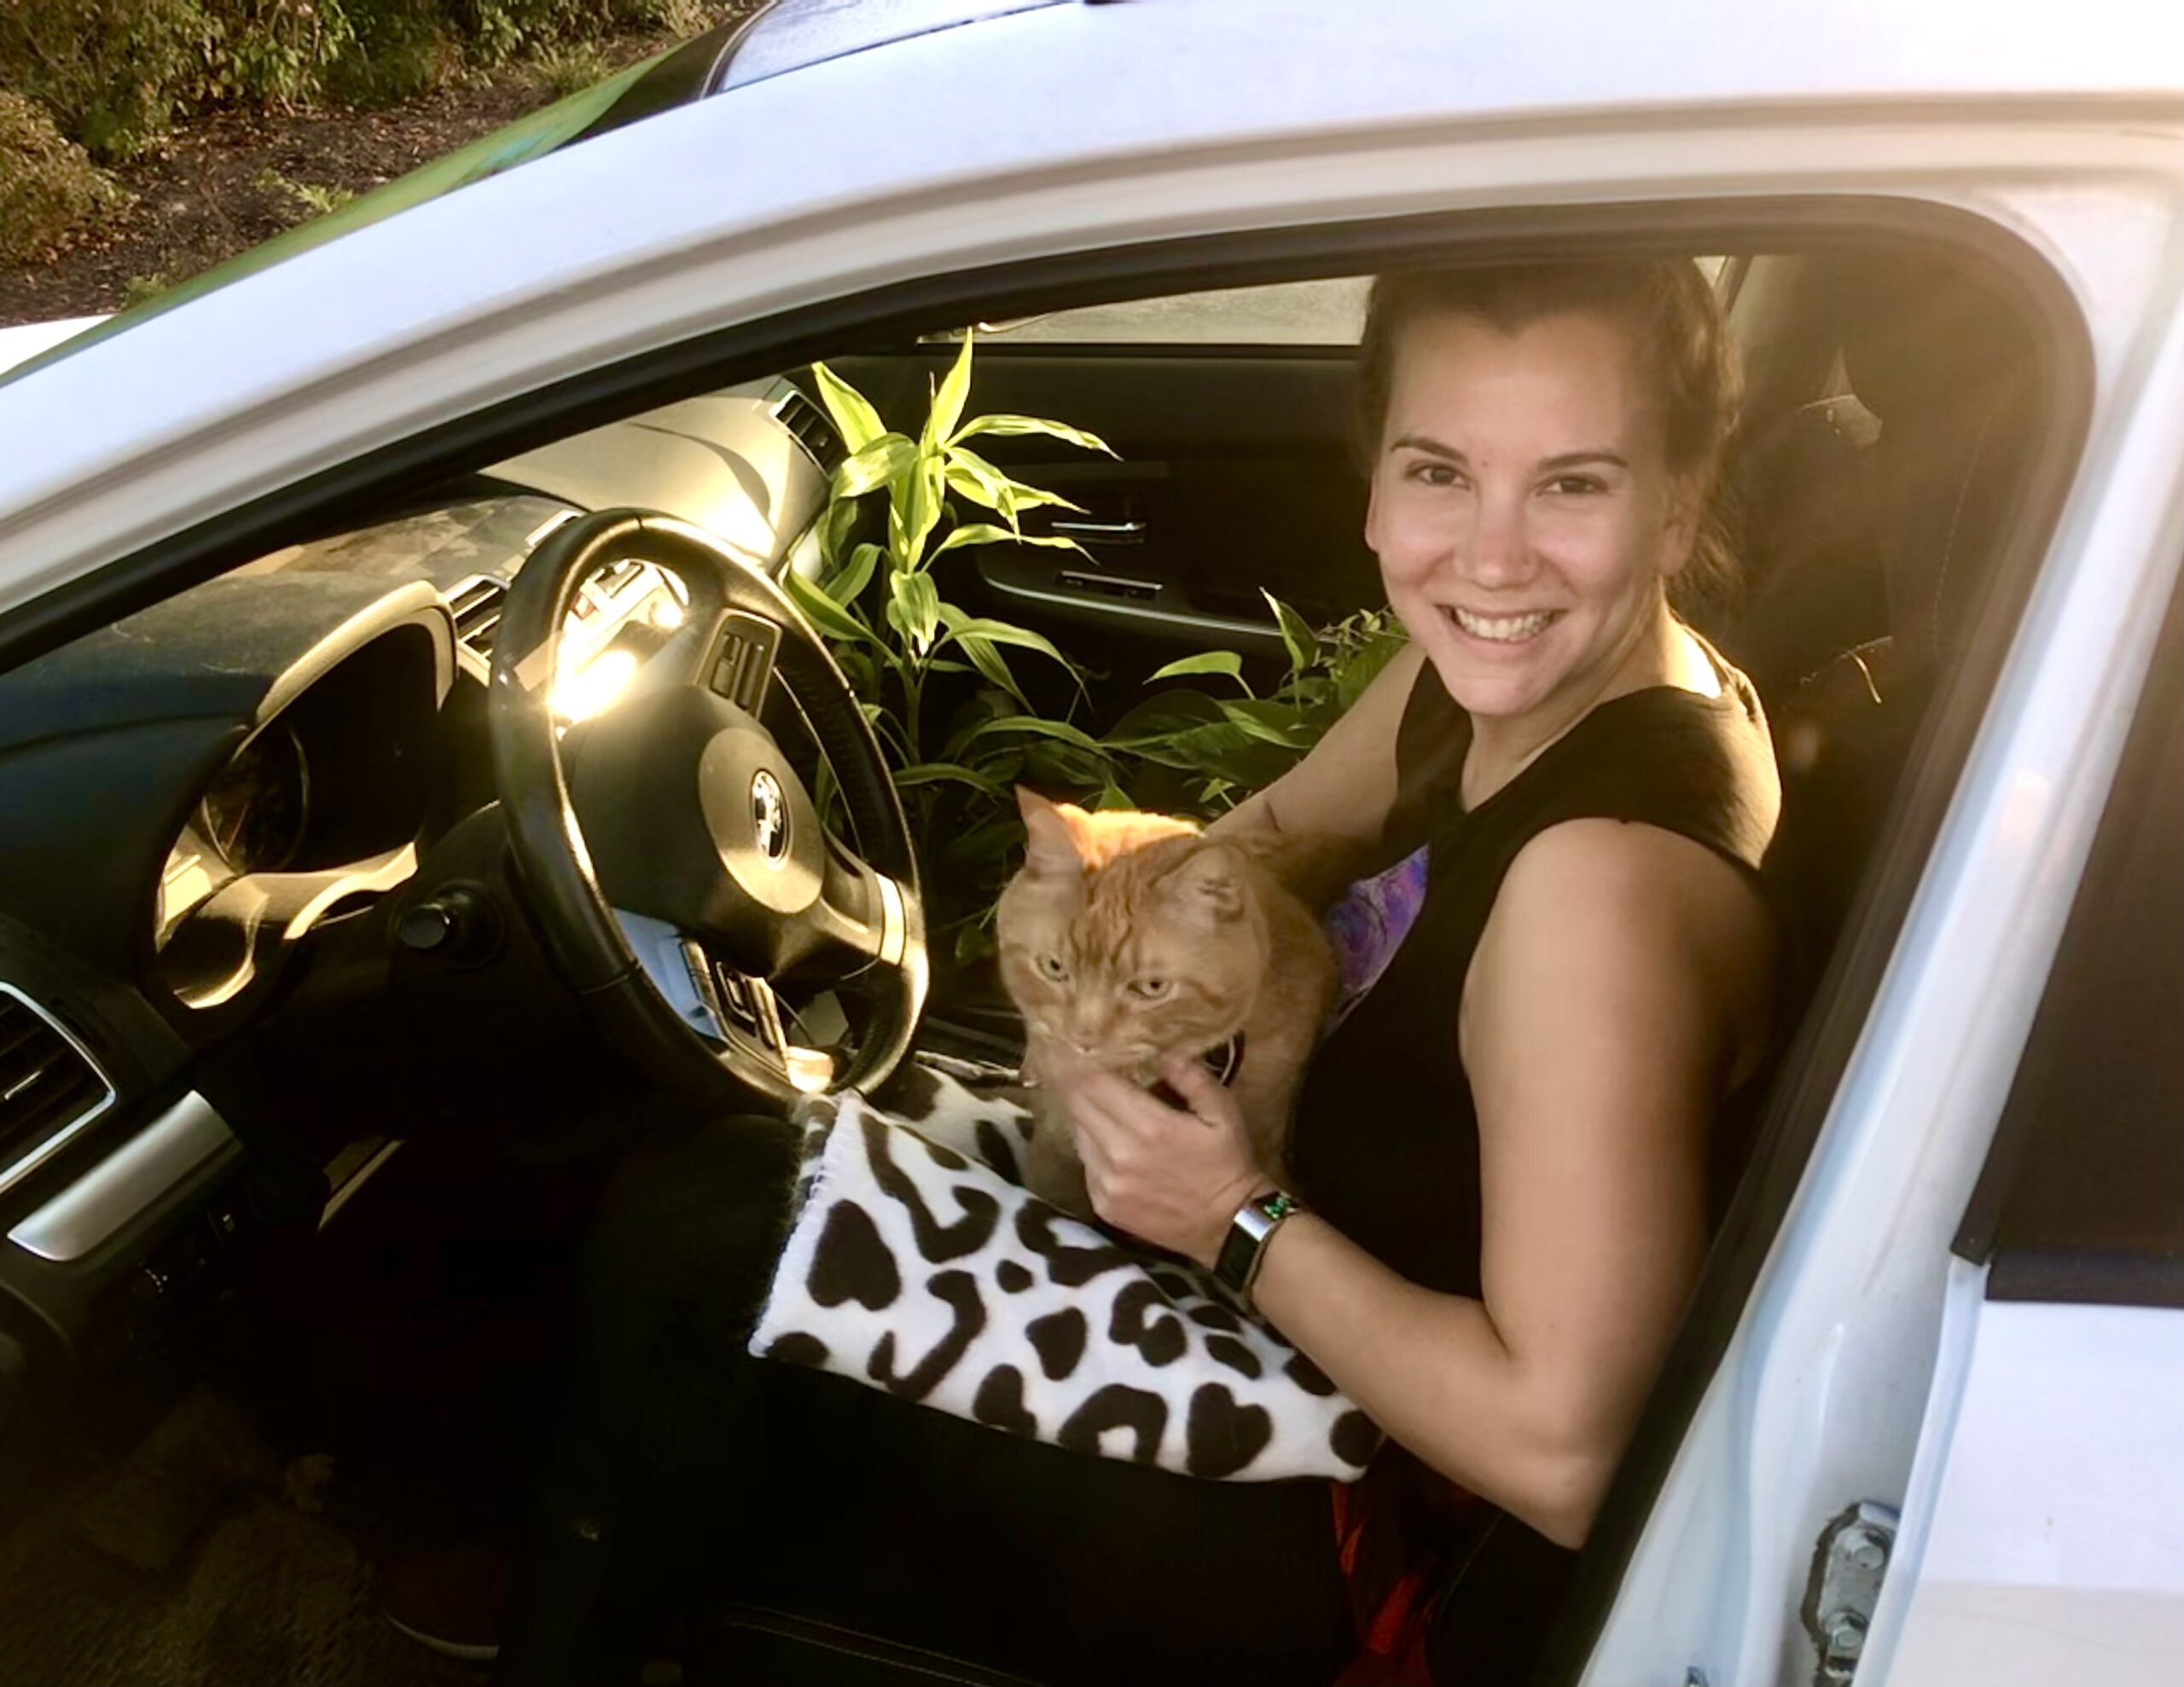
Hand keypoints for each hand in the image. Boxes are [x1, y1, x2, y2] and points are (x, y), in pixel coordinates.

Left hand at [1050, 1050, 1265, 1266]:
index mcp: (1148, 1127)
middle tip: (1084, 1071)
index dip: (1083, 1065)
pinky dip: (1093, 1150)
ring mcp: (1107, 1184)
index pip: (1092, 1084)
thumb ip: (1190, 1077)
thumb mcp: (1222, 1112)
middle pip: (1076, 1106)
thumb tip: (1162, 1053)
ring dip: (1085, 1118)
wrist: (1229, 1226)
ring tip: (1102, 1107)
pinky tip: (1112, 1146)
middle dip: (1078, 1086)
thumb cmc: (1228, 1164)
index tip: (1084, 1051)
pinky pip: (1086, 1166)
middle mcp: (1118, 1155)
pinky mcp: (1103, 1206)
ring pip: (1078, 1135)